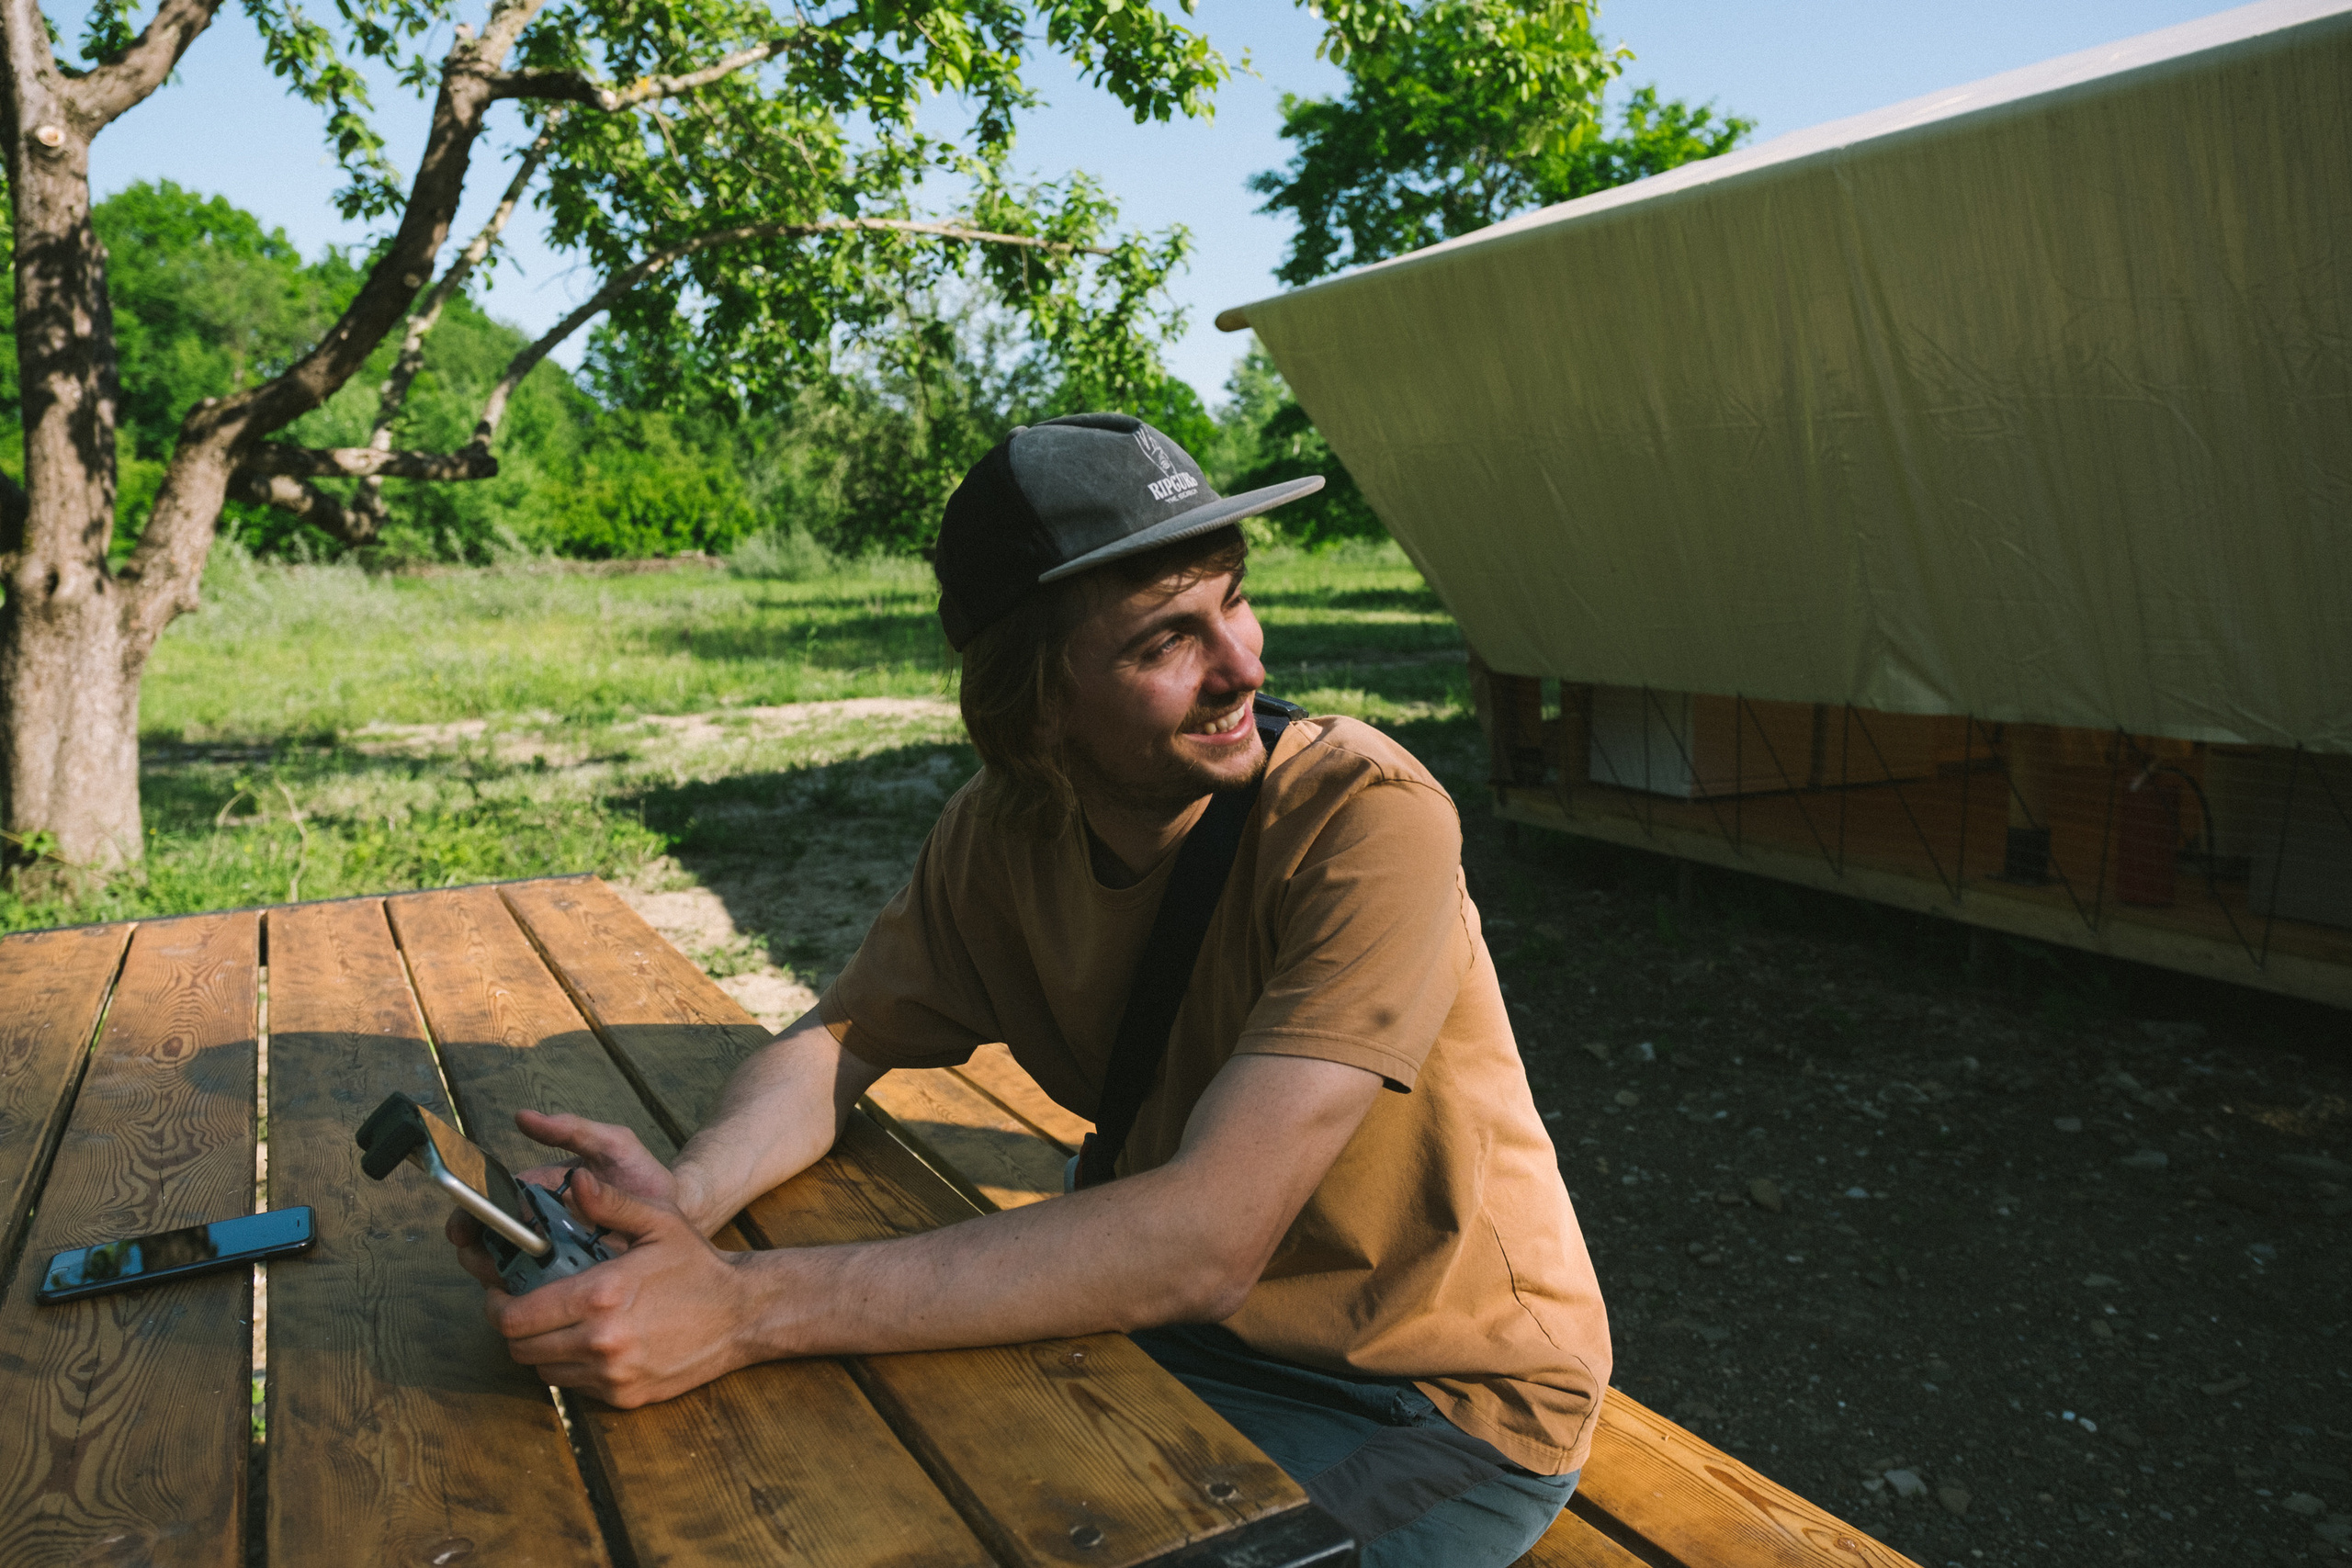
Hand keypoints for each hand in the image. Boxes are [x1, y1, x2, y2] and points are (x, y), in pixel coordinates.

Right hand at [447, 1110, 679, 1280]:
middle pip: (488, 1243)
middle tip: (484, 1256)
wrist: (682, 1215)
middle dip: (476, 1251)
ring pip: (507, 1272)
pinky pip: (540, 1295)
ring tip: (509, 1275)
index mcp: (539, 1192)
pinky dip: (529, 1297)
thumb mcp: (611, 1144)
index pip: (491, 1203)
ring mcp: (553, 1258)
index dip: (471, 1215)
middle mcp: (539, 1226)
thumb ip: (572, 1130)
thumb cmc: (642, 1176)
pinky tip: (537, 1295)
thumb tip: (523, 1117)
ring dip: (497, 1276)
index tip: (467, 1225)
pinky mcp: (572, 1284)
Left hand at [476, 1168, 761, 1406]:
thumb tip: (575, 1182)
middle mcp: (600, 1341)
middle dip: (514, 1326)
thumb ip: (611, 1202)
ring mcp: (612, 1374)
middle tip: (524, 1306)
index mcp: (600, 1295)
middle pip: (520, 1348)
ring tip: (557, 1322)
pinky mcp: (624, 1396)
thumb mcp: (659, 1221)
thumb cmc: (698, 1265)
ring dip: (541, 1347)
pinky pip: (574, 1386)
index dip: (496, 1305)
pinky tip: (589, 1341)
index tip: (501, 1292)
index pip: (514, 1316)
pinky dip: (571, 1366)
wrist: (743, 1315)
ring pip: (543, 1369)